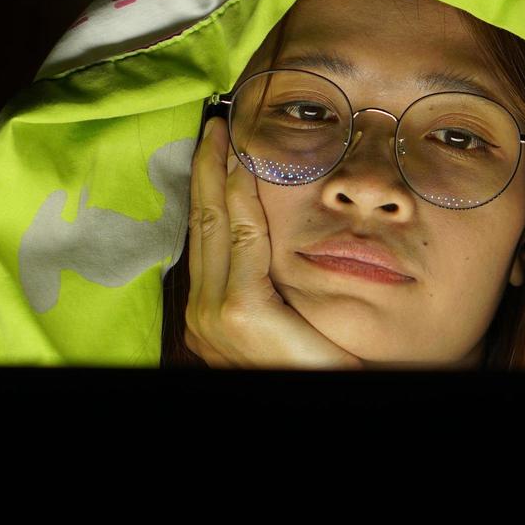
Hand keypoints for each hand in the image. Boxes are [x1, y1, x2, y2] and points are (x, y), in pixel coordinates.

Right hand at [185, 116, 365, 369]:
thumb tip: (275, 245)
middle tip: (213, 129)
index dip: (206, 194)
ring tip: (222, 136)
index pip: (207, 242)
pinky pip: (242, 239)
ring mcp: (213, 314)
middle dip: (204, 173)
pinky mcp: (238, 311)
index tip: (214, 154)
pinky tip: (241, 168)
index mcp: (210, 316)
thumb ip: (271, 288)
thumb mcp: (287, 319)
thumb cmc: (315, 367)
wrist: (324, 395)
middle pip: (201, 227)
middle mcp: (200, 315)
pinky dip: (240, 198)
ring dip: (217, 174)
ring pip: (214, 225)